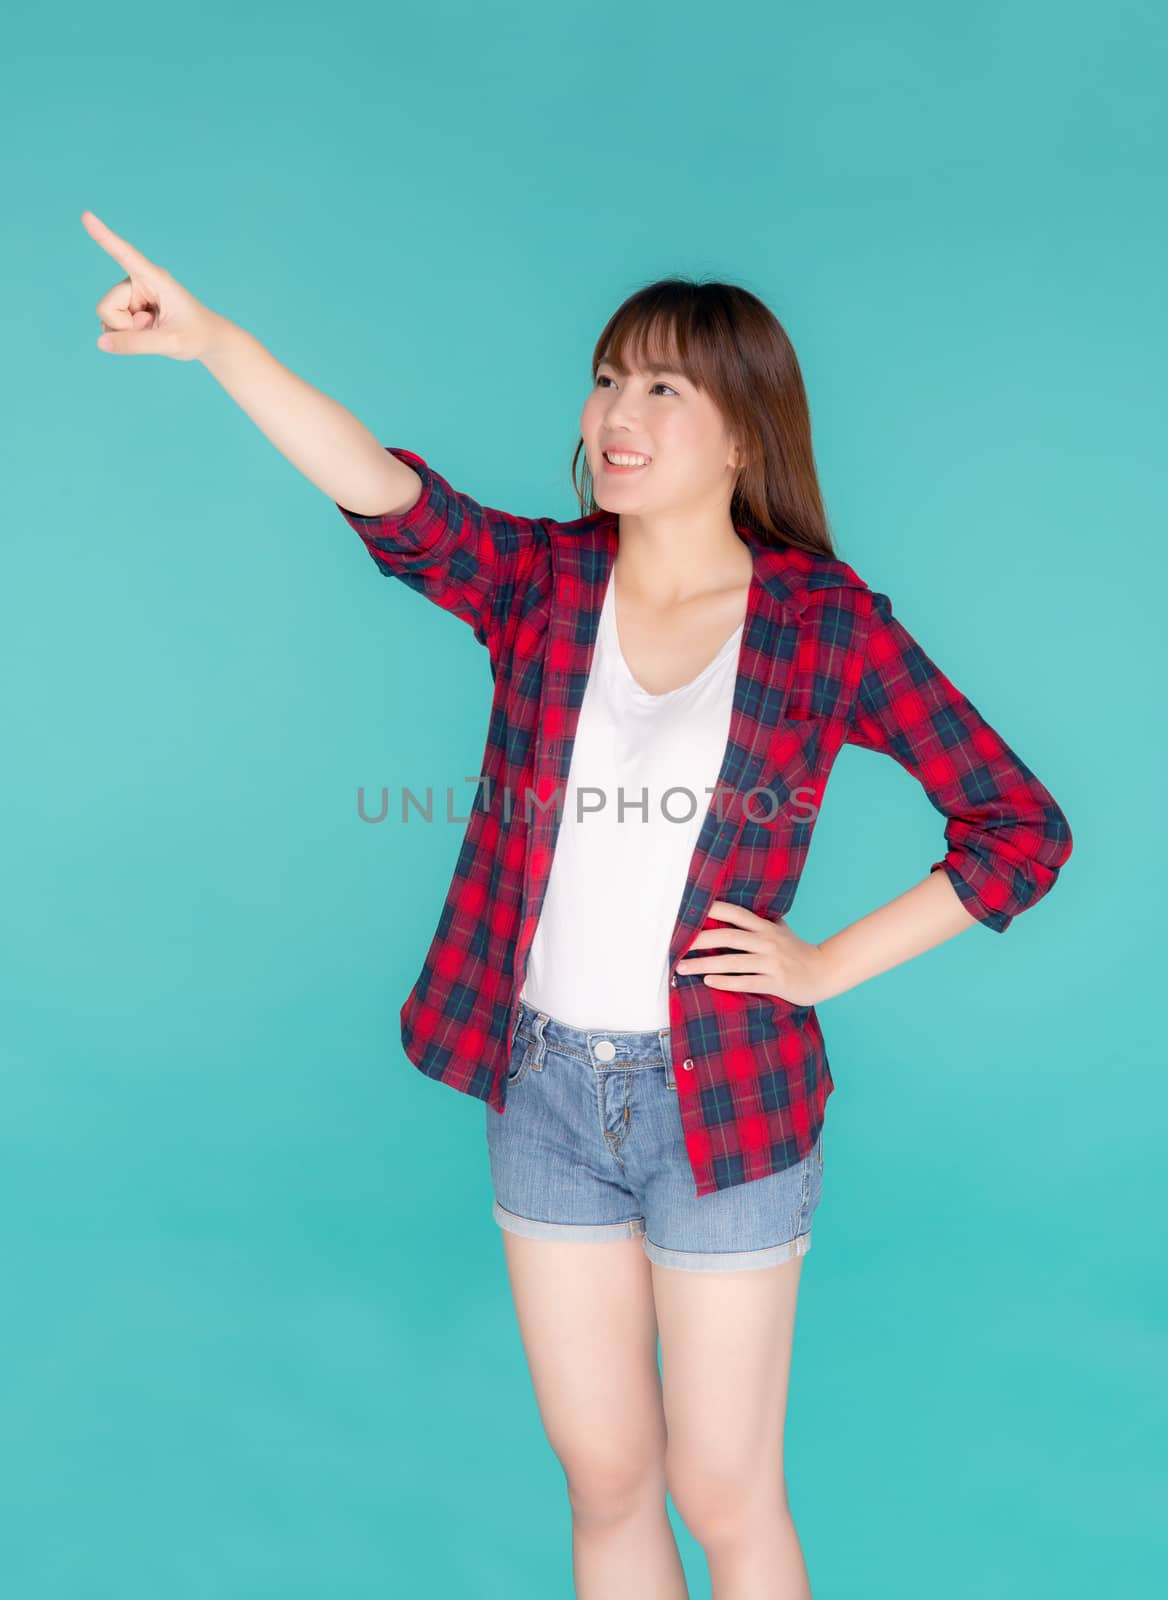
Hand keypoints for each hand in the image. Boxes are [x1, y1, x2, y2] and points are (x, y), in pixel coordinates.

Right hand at [82, 210, 224, 361]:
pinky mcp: (128, 307)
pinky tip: (145, 330)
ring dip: (126, 332)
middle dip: (124, 326)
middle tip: (152, 326)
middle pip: (107, 306)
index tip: (86, 215)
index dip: (104, 236)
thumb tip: (101, 342)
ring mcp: (131, 294)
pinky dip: (124, 336)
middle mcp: (138, 281)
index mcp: (155, 278)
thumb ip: (137, 343)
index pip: (125, 255)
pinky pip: (110, 325)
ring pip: (106, 317)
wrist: (207, 341)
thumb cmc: (196, 335)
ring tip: (152, 327)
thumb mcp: (171, 343)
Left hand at [675, 898, 833, 1005]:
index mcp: (765, 927)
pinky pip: (745, 982)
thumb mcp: (780, 931)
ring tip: (683, 968)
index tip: (688, 912)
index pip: (734, 913)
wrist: (824, 972)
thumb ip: (759, 921)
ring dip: (704, 965)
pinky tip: (708, 982)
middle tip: (676, 946)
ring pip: (732, 962)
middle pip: (727, 936)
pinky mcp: (776, 982)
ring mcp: (771, 962)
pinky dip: (725, 982)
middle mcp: (767, 941)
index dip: (712, 910)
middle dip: (698, 941)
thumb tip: (735, 910)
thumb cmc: (797, 951)